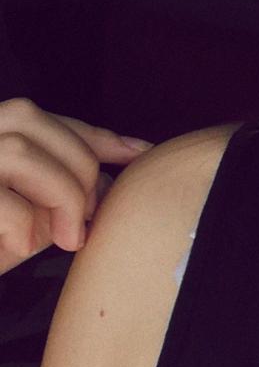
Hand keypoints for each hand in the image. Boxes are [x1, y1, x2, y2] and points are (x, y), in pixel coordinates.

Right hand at [0, 97, 153, 274]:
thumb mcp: (31, 216)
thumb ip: (65, 189)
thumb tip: (118, 171)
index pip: (39, 118)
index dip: (91, 133)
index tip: (138, 153)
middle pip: (30, 120)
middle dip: (75, 167)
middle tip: (85, 220)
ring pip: (18, 152)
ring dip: (57, 195)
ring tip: (64, 238)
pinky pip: (1, 202)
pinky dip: (24, 227)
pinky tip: (21, 248)